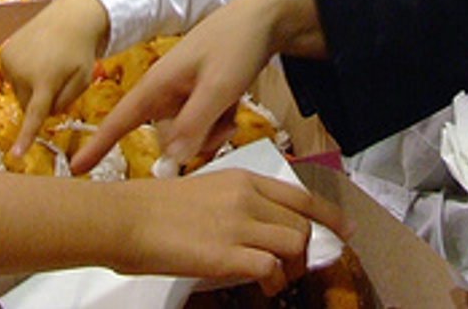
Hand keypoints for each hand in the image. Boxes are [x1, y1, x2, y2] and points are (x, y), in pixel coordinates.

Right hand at [1, 0, 109, 157]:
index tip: (15, 156)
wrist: (70, 17)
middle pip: (29, 107)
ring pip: (19, 94)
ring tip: (48, 67)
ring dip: (31, 89)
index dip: (25, 138)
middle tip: (57, 81)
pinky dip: (23, 77)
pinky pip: (12, 79)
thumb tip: (42, 113)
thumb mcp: (82, 80)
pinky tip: (36, 60)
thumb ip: (63, 102)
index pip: (35, 115)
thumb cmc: (80, 52)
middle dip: (41, 103)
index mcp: (46, 80)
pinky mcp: (4, 54)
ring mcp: (10, 62)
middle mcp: (23, 72)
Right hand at [69, 0, 320, 174]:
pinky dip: (219, 124)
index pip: (119, 120)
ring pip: (187, 137)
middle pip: (165, 139)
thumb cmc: (234, 45)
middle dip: (194, 140)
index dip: (97, 146)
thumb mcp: (218, 87)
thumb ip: (194, 124)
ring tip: (232, 111)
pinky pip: (201, 128)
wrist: (262, 19)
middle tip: (225, 123)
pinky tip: (234, 108)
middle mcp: (163, 94)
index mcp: (156, 86)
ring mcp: (181, 97)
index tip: (74, 170)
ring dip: (211, 133)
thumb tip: (170, 161)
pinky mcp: (197, 99)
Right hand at [114, 169, 350, 293]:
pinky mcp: (228, 255)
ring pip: (294, 244)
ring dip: (293, 267)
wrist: (123, 218)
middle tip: (297, 268)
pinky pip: (271, 269)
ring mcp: (239, 225)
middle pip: (302, 224)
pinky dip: (274, 282)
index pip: (300, 196)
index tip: (344, 229)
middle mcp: (247, 198)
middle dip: (307, 250)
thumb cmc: (150, 208)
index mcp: (241, 179)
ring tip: (278, 281)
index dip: (328, 215)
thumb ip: (232, 205)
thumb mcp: (202, 191)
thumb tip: (249, 229)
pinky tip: (264, 288)